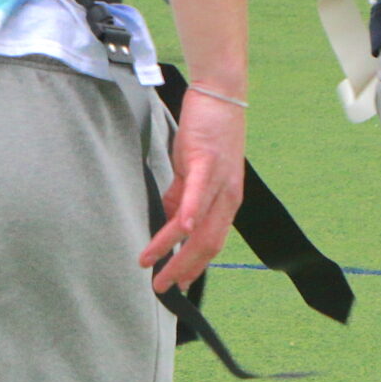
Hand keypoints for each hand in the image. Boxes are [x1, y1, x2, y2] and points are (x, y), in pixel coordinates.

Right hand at [140, 89, 244, 291]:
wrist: (221, 92)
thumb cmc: (207, 129)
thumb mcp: (192, 168)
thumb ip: (181, 195)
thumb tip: (170, 221)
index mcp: (225, 201)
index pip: (211, 244)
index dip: (194, 267)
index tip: (176, 286)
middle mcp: (228, 197)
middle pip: (207, 245)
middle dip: (182, 269)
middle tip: (161, 289)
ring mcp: (219, 181)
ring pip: (198, 226)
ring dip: (174, 250)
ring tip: (152, 265)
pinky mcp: (207, 161)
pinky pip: (196, 193)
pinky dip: (187, 213)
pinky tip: (178, 229)